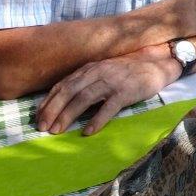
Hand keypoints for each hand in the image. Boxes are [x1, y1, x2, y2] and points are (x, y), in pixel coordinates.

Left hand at [36, 47, 179, 135]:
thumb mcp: (104, 72)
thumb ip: (86, 82)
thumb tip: (64, 102)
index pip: (63, 85)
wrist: (157, 65)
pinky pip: (109, 107)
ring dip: (68, 115)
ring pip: (84, 98)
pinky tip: (88, 131)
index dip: (48, 102)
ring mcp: (112, 81)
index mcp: (90, 69)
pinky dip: (97, 119)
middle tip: (42, 128)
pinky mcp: (126, 92)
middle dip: (53, 110)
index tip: (37, 118)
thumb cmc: (128, 72)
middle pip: (69, 91)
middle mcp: (98, 73)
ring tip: (57, 131)